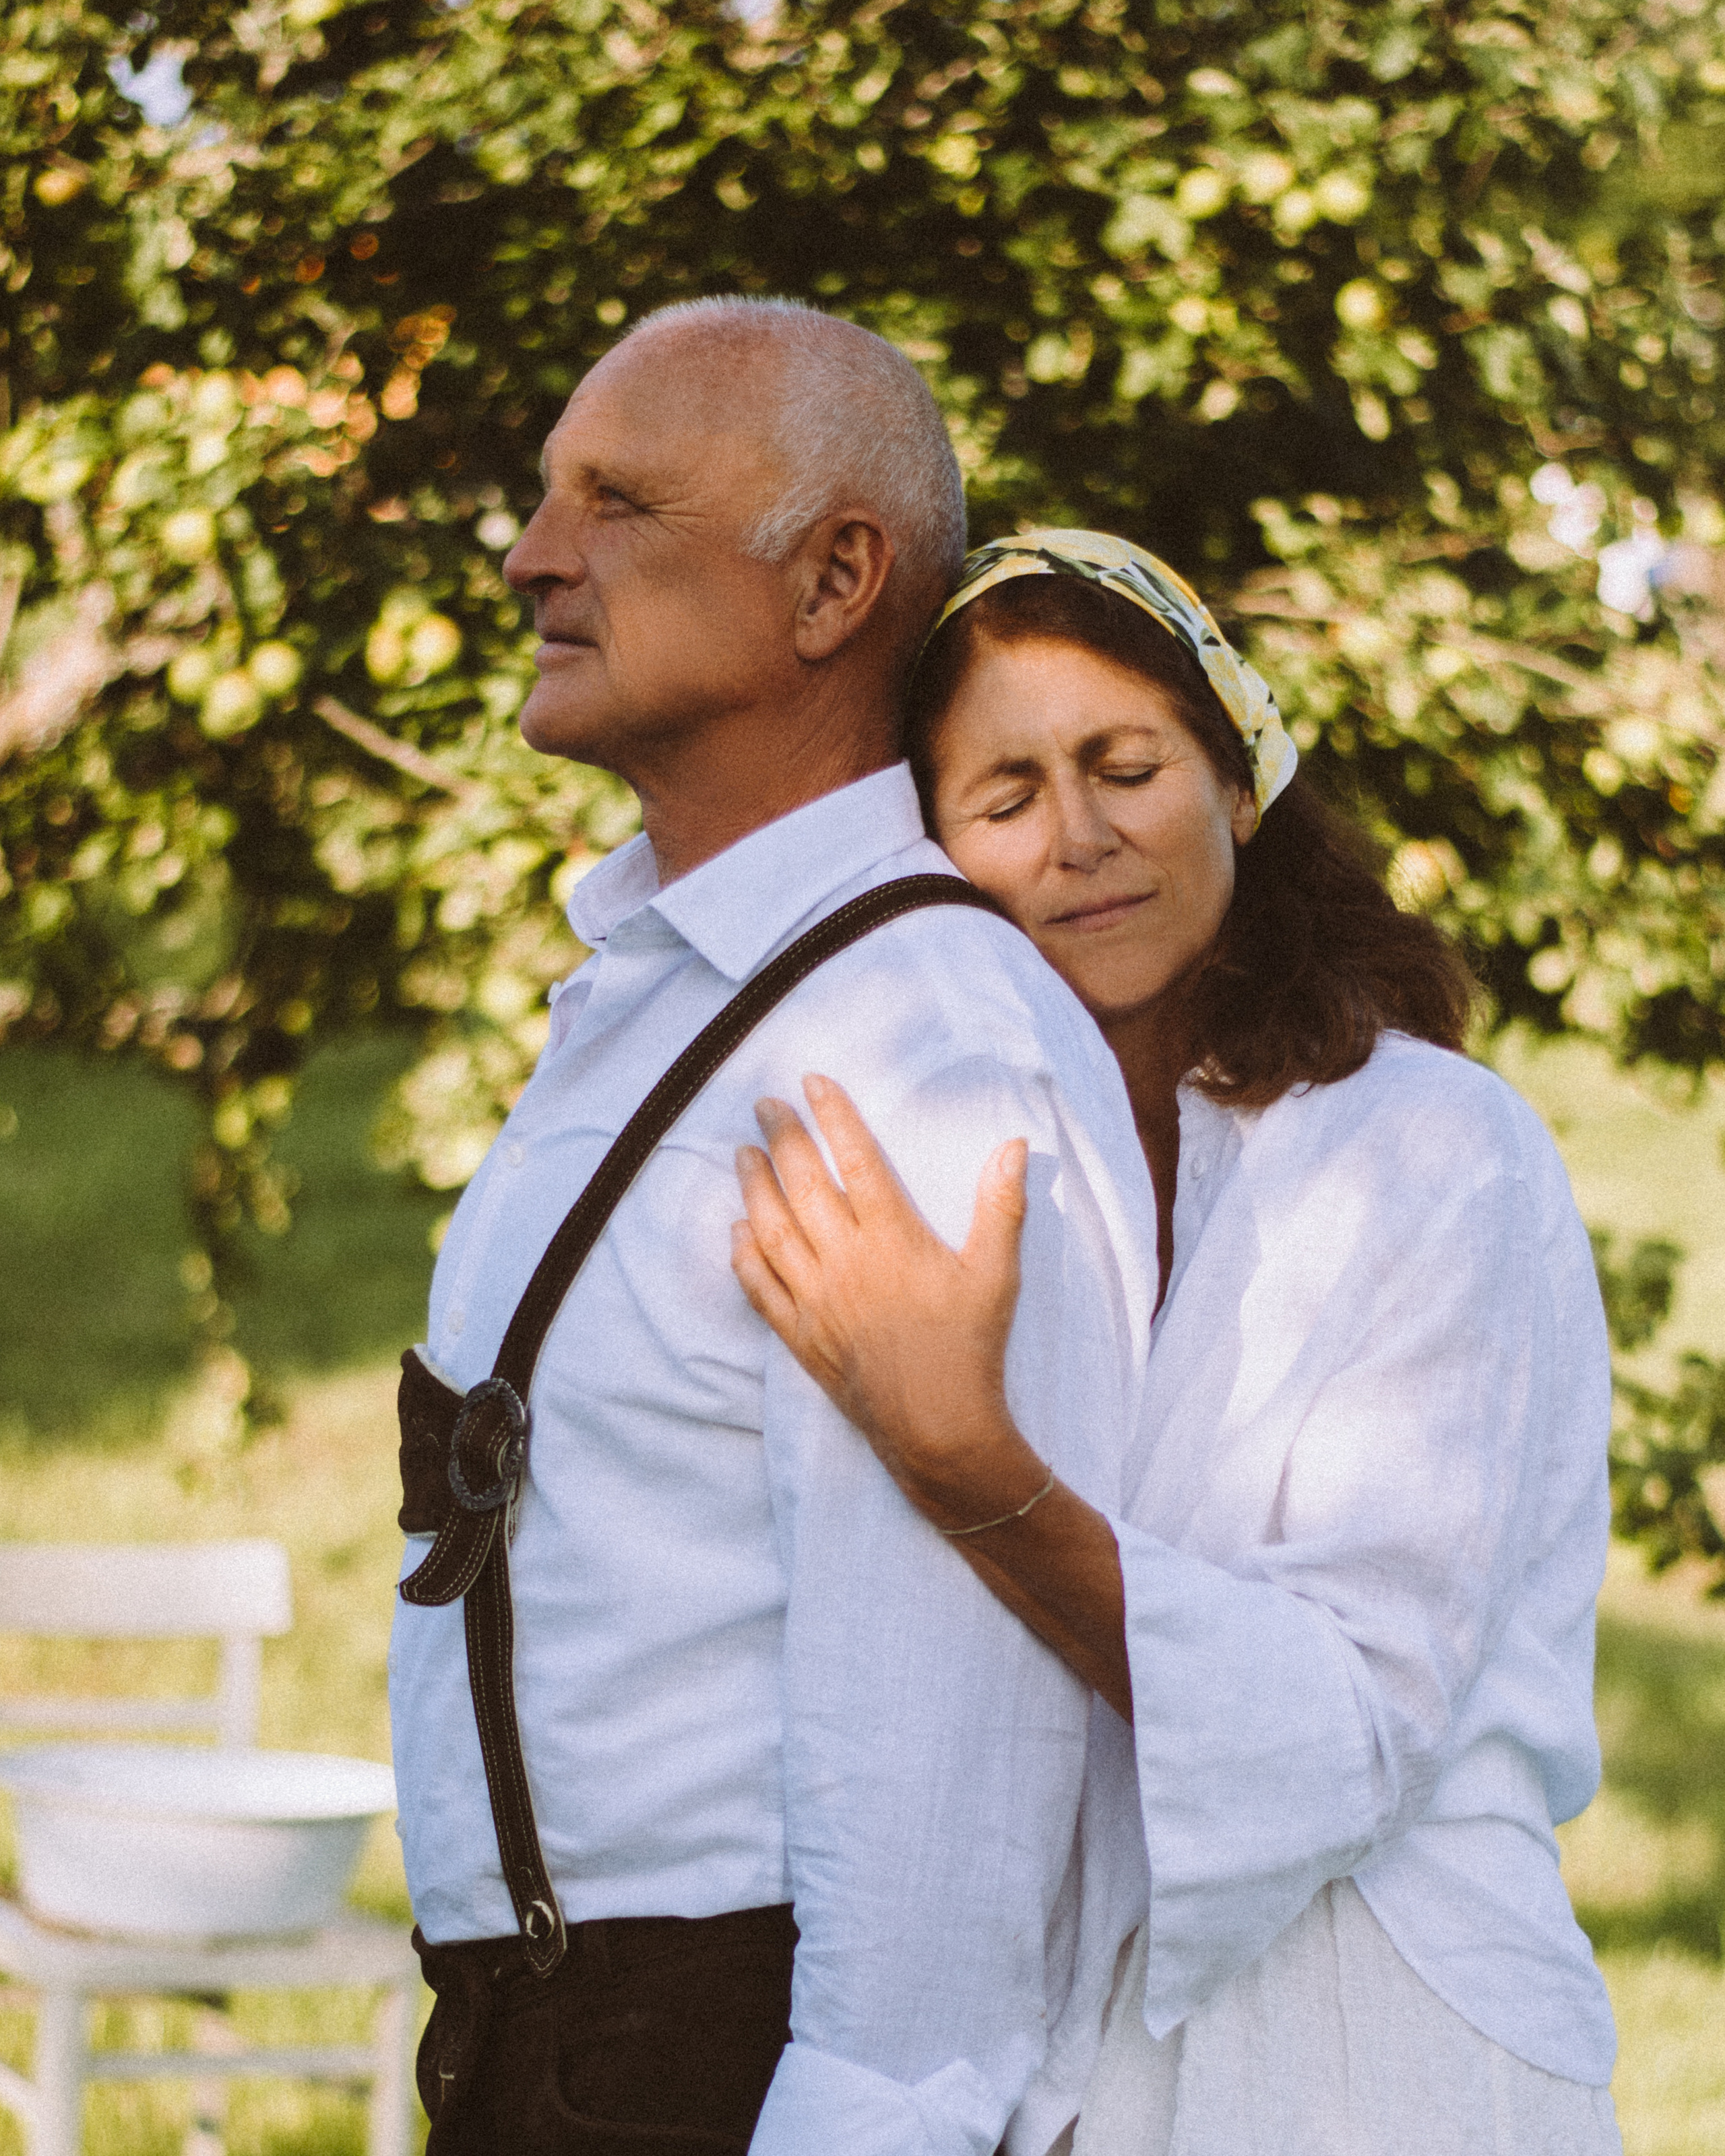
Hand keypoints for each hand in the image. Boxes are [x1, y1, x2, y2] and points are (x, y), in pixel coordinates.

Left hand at [731, 1074, 1046, 1526]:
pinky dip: (744, 1255)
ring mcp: (816, 1299)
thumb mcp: (997, 1275)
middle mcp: (846, 1262)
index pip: (856, 1161)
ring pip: (772, 1230)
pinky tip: (738, 1231)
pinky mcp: (800, 1335)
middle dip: (781, 1138)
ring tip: (742, 1154)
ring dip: (754, 1187)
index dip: (834, 1117)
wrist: (937, 1428)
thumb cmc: (971, 1349)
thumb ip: (1001, 1207)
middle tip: (764, 1105)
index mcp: (893, 1239)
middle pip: (803, 1185)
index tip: (812, 1082)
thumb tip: (1015, 1145)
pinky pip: (760, 1287)